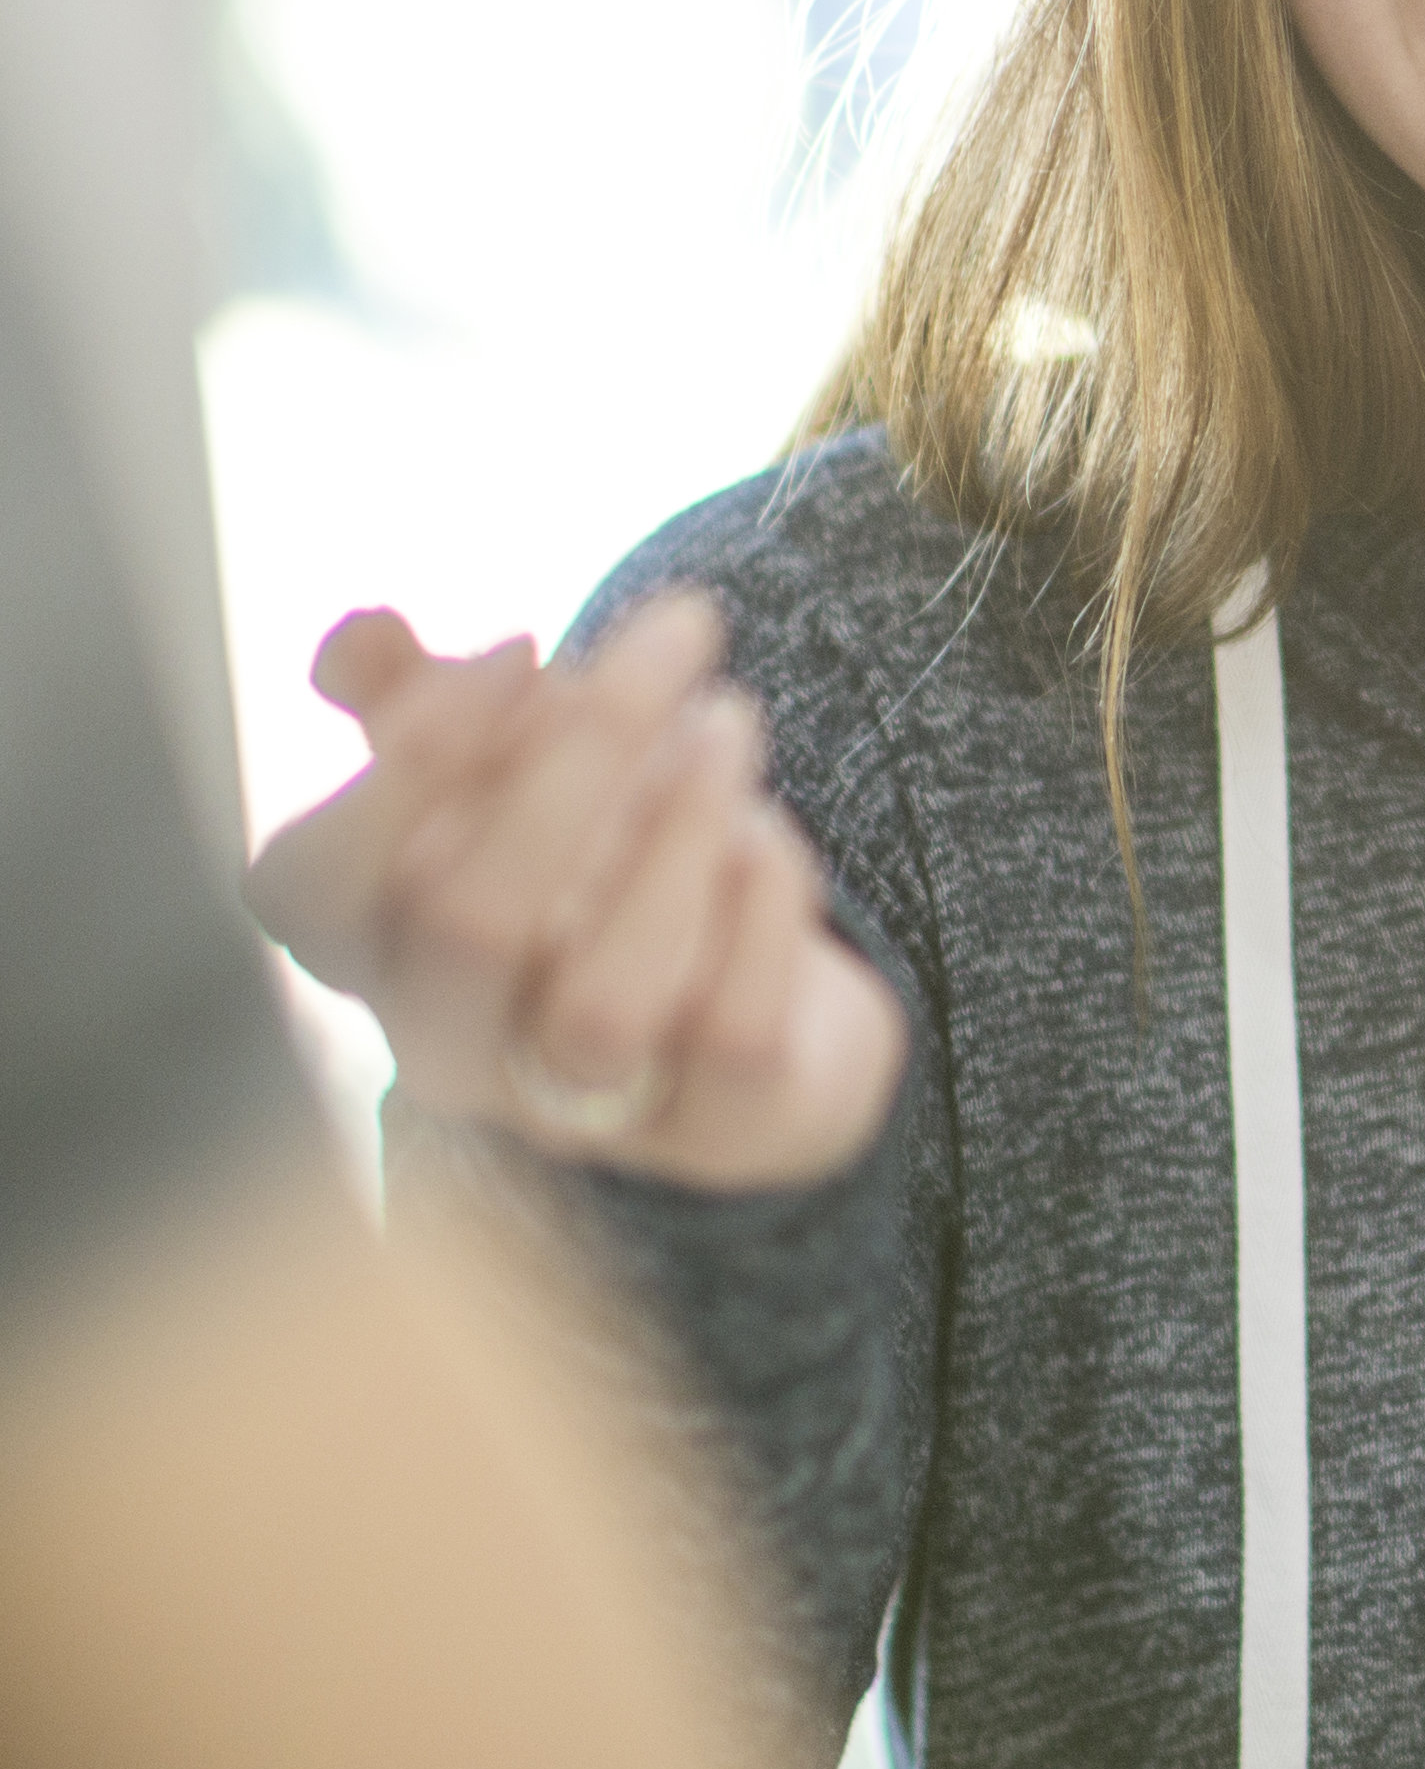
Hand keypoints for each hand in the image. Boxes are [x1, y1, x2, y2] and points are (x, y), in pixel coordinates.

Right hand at [245, 595, 907, 1192]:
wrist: (759, 1002)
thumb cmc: (592, 865)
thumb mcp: (500, 767)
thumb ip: (415, 696)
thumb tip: (362, 637)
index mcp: (370, 949)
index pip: (310, 886)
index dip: (408, 761)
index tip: (522, 647)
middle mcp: (451, 1044)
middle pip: (464, 922)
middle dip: (579, 756)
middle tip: (679, 637)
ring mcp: (577, 1109)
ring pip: (601, 1004)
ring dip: (678, 834)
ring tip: (729, 722)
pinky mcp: (713, 1131)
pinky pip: (729, 1039)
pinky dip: (759, 919)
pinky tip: (769, 838)